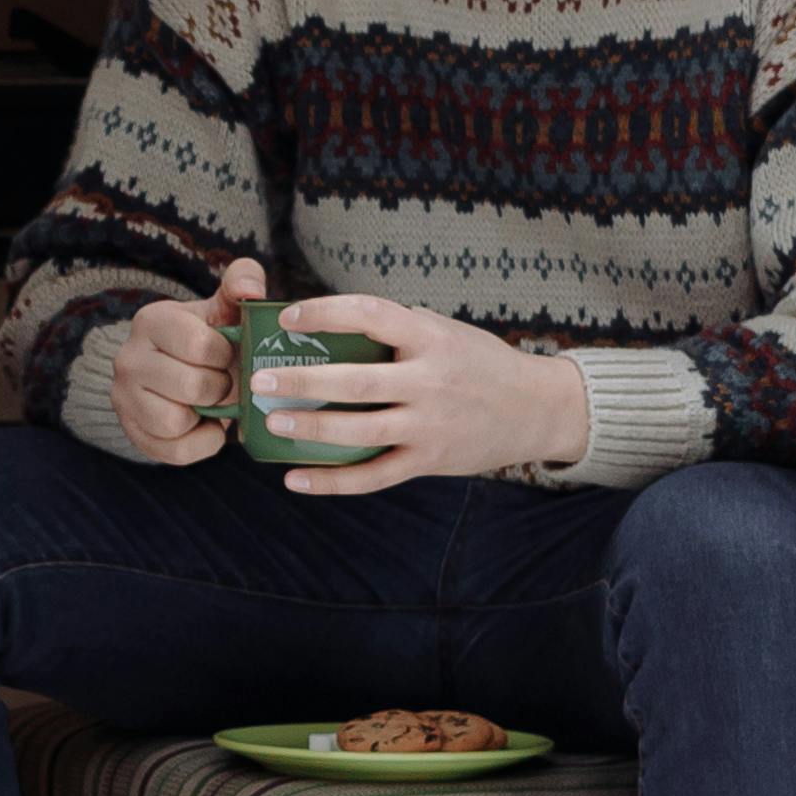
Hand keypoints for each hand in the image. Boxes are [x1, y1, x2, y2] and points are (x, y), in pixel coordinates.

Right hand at [111, 256, 274, 463]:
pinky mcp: (133, 433)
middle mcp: (128, 358)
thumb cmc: (208, 339)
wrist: (177, 372)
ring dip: (206, 416)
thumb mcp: (222, 308)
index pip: (199, 345)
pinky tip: (205, 425)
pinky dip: (201, 443)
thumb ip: (242, 284)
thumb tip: (252, 291)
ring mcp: (124, 398)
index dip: (224, 356)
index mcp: (151, 321)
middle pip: (192, 386)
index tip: (225, 355)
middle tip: (222, 383)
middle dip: (220, 389)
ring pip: (176, 421)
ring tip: (210, 402)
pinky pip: (175, 451)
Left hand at [244, 294, 597, 492]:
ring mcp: (428, 426)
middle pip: (355, 382)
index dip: (326, 313)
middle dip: (302, 382)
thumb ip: (397, 330)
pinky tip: (294, 480)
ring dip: (309, 430)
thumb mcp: (444, 332)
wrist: (535, 408)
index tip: (289, 317)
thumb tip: (328, 326)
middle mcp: (429, 381)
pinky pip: (372, 477)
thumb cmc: (478, 363)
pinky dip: (330, 482)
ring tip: (270, 424)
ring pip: (358, 432)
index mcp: (430, 338)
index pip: (371, 315)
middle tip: (259, 380)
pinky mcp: (428, 461)